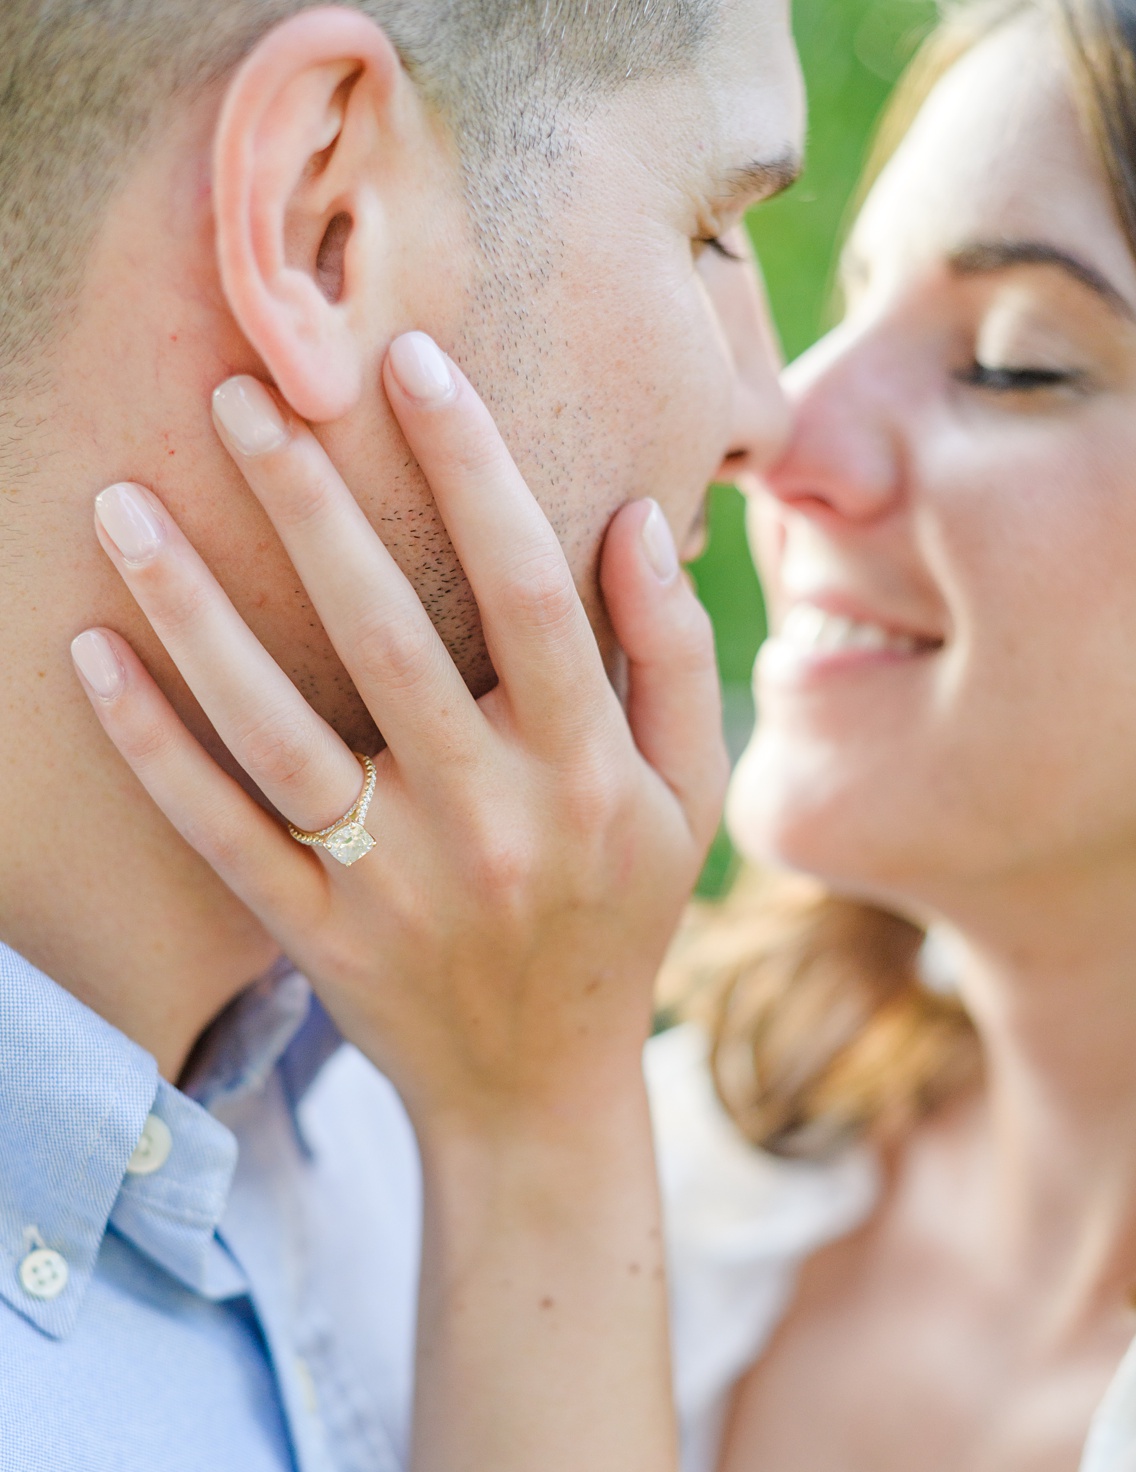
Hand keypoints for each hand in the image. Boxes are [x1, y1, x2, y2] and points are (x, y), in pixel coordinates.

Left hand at [74, 335, 724, 1142]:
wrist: (539, 1093)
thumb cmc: (619, 913)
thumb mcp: (688, 795)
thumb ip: (673, 658)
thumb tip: (637, 517)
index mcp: (590, 774)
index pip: (532, 595)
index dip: (476, 471)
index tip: (412, 360)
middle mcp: (493, 821)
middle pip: (389, 641)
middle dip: (313, 506)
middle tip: (240, 390)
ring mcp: (393, 883)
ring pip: (278, 733)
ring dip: (197, 614)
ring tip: (124, 503)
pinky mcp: (312, 933)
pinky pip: (217, 832)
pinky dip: (151, 747)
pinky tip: (91, 654)